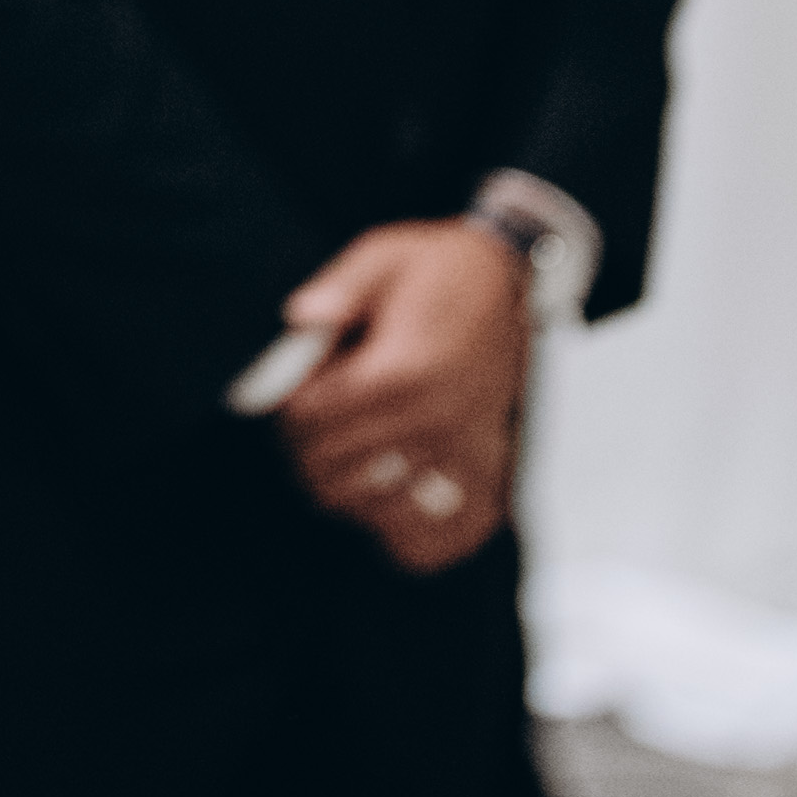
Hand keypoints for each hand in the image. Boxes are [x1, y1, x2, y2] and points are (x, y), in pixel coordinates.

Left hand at [270, 218, 525, 569]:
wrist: (512, 279)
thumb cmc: (438, 270)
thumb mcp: (382, 257)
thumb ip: (337, 289)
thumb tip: (298, 319)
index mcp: (406, 368)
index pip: (313, 421)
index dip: (284, 411)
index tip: (286, 395)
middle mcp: (437, 420)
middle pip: (334, 471)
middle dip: (304, 451)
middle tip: (304, 427)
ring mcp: (465, 454)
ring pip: (374, 510)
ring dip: (343, 489)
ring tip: (338, 456)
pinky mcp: (489, 475)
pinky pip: (435, 540)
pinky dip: (399, 532)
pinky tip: (382, 497)